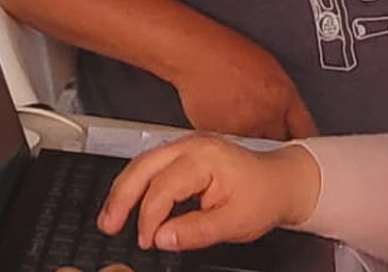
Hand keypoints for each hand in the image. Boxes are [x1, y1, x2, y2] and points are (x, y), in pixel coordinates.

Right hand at [98, 137, 320, 251]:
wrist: (280, 182)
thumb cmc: (262, 198)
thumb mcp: (234, 223)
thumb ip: (196, 231)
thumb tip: (161, 238)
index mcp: (204, 159)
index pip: (163, 188)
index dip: (149, 218)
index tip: (147, 241)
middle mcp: (191, 145)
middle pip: (143, 166)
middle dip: (121, 197)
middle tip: (108, 224)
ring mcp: (185, 145)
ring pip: (142, 162)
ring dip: (123, 189)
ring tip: (110, 216)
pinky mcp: (183, 151)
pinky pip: (151, 163)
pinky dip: (136, 182)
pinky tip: (128, 201)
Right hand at [172, 33, 317, 140]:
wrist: (194, 53)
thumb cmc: (225, 52)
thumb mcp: (267, 67)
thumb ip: (281, 96)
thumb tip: (287, 116)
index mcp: (283, 95)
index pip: (306, 130)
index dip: (305, 140)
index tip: (303, 146)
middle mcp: (266, 114)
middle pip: (282, 143)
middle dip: (277, 141)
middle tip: (267, 133)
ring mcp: (243, 128)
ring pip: (256, 150)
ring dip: (252, 142)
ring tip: (239, 121)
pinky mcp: (221, 137)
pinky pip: (233, 147)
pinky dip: (230, 142)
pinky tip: (223, 121)